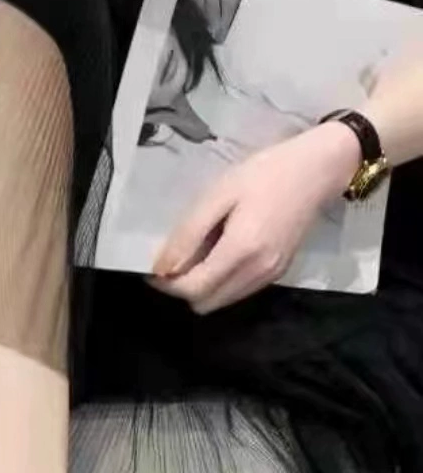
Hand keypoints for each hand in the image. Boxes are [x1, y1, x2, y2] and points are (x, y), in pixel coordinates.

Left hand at [150, 122, 360, 313]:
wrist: (318, 170)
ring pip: (221, 302)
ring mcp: (270, 276)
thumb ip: (188, 235)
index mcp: (241, 251)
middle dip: (183, 289)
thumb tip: (163, 269)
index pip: (192, 289)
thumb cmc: (264, 174)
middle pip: (204, 303)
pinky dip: (221, 283)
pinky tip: (219, 255)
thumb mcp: (218, 196)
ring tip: (198, 254)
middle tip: (176, 260)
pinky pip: (238, 292)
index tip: (154, 268)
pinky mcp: (278, 273)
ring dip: (202, 287)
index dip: (166, 284)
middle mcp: (257, 272)